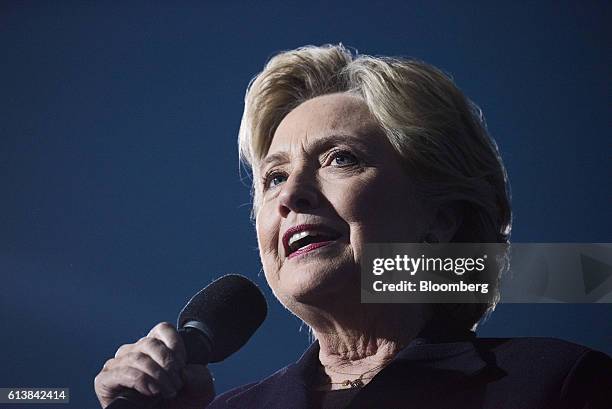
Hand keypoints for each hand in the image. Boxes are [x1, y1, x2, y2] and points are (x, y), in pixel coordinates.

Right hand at [94, 322, 214, 408]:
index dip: (176, 345)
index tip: (183, 366)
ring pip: (136, 358)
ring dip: (156, 375)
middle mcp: (133, 351)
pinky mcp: (105, 379)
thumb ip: (199, 376)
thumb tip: (185, 372)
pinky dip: (140, 380)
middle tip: (177, 384)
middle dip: (167, 364)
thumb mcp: (199, 388)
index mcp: (154, 346)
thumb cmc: (179, 402)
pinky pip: (120, 372)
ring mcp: (117, 364)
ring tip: (167, 392)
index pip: (163, 329)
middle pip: (150, 343)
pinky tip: (151, 391)